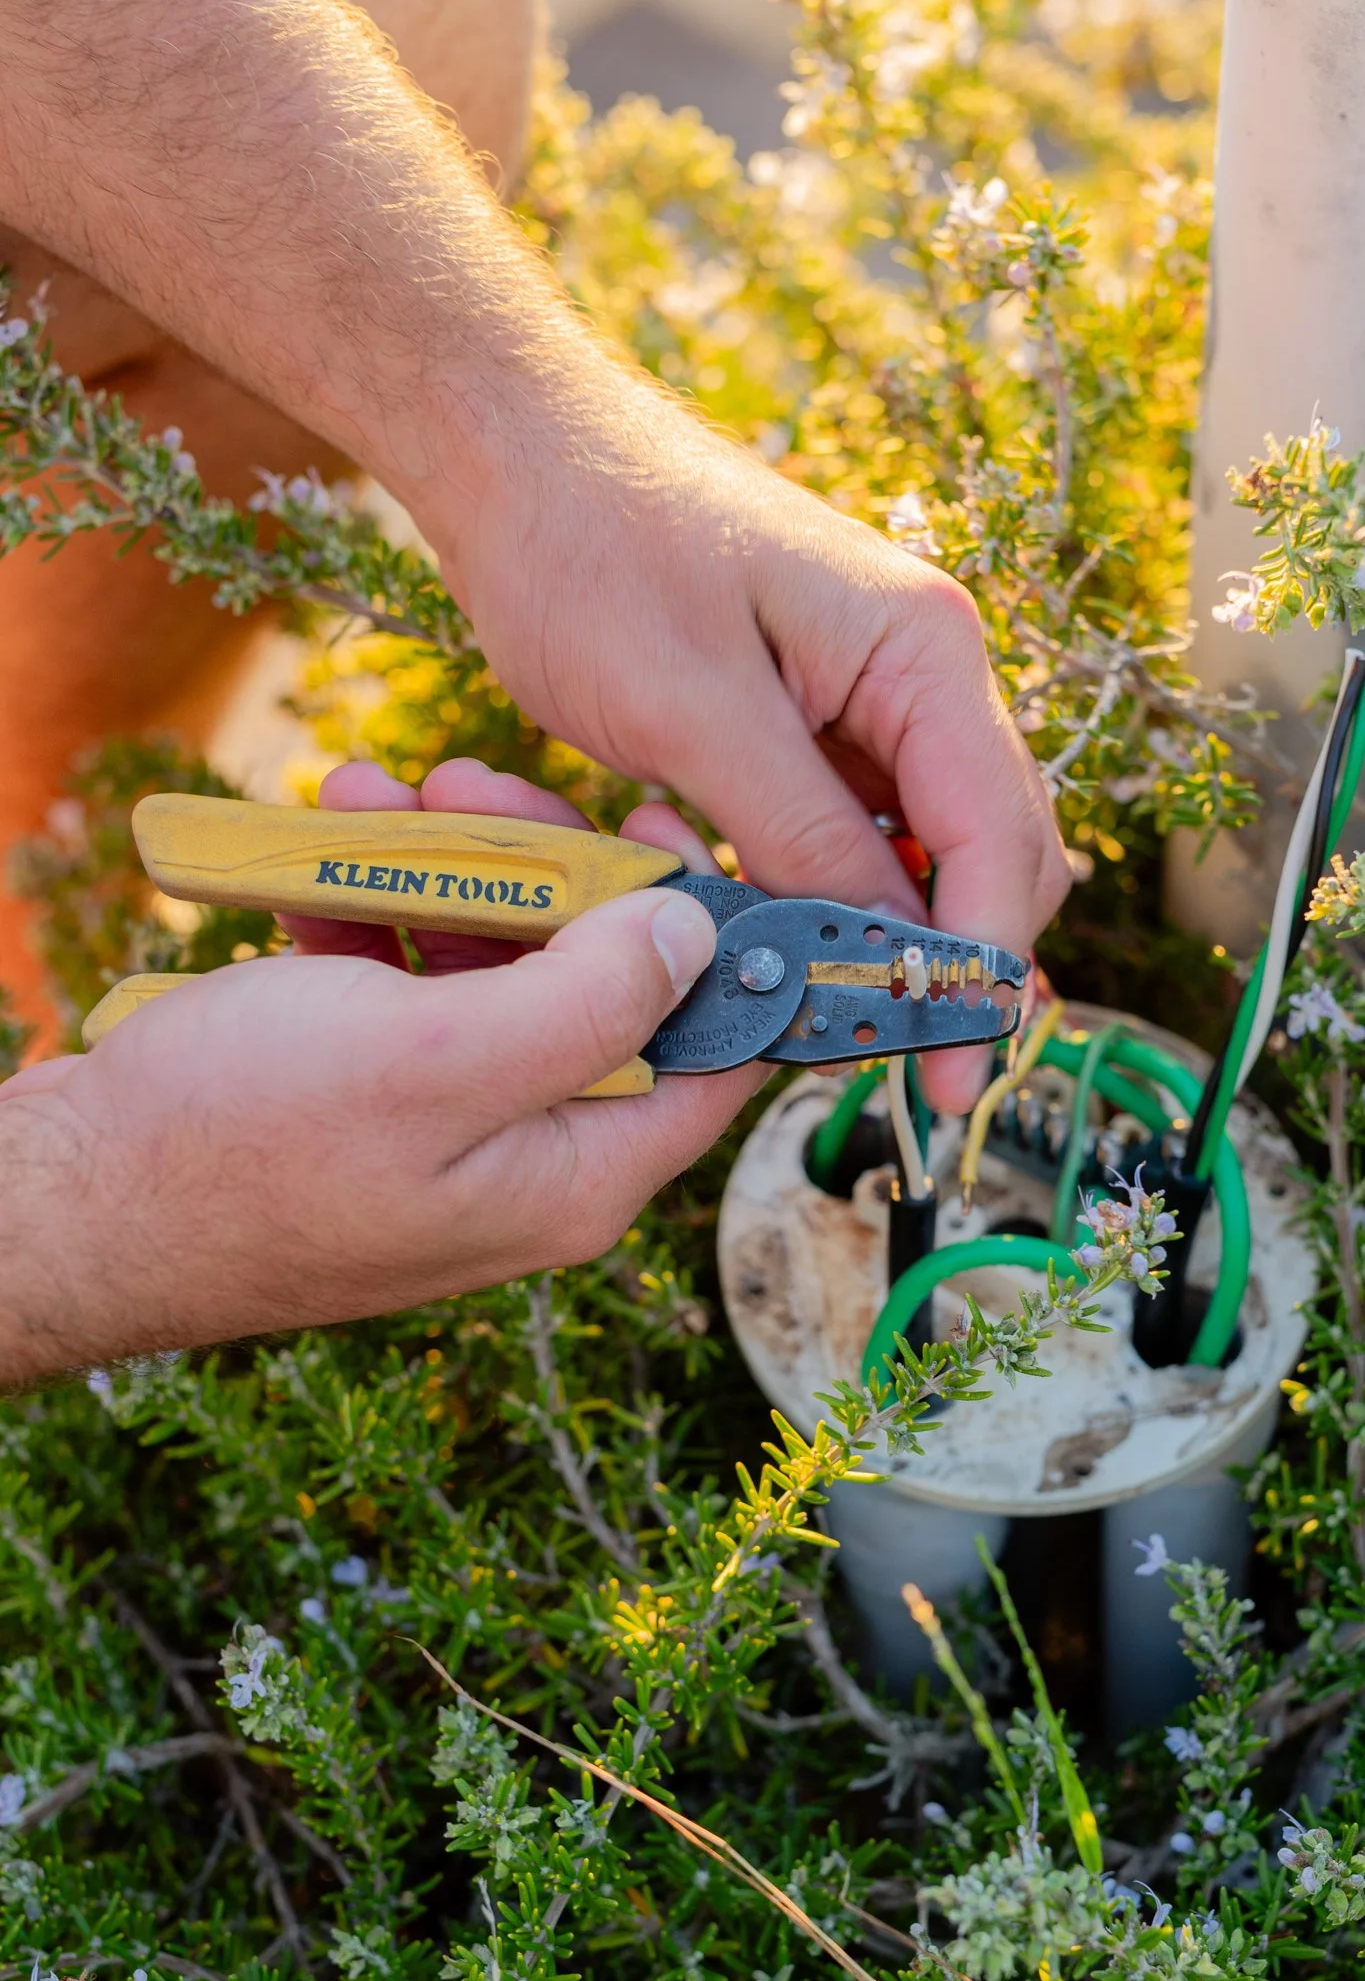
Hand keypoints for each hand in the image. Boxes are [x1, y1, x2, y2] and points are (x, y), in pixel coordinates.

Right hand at [0, 761, 759, 1376]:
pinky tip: (320, 860)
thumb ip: (590, 997)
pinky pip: (408, 986)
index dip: (719, 937)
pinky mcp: (371, 1098)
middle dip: (543, 867)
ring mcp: (447, 1126)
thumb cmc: (236, 1145)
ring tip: (371, 797)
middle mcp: (528, 1155)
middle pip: (600, 985)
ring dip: (441, 870)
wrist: (69, 1200)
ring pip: (493, 967)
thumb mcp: (434, 1058)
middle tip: (476, 780)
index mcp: (576, 1172)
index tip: (674, 826)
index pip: (714, 1054)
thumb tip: (699, 931)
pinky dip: (372, 912)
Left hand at [426, 379, 1067, 1111]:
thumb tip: (875, 945)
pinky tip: (786, 945)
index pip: (996, 839)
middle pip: (982, 849)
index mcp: (921, 648)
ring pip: (917, 845)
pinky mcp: (801, 710)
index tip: (947, 1076)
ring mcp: (862, 688)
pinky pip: (846, 824)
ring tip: (842, 1023)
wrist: (507, 448)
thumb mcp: (693, 711)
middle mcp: (916, 667)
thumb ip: (798, 832)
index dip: (977, 969)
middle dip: (950, 961)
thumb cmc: (590, 546)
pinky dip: (829, 892)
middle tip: (906, 1074)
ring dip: (888, 932)